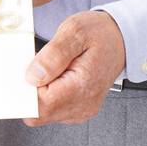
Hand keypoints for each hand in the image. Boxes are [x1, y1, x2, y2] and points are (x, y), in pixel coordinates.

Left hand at [22, 10, 125, 125]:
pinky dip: (48, 95)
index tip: (29, 70)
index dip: (26, 89)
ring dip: (39, 93)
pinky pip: (52, 111)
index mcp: (83, 87)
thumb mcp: (74, 31)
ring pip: (43, 114)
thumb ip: (53, 55)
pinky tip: (56, 77)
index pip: (39, 105)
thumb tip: (32, 76)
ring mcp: (81, 111)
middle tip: (39, 66)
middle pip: (38, 114)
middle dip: (30, 92)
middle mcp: (83, 105)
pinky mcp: (78, 110)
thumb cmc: (99, 33)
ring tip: (52, 70)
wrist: (120, 40)